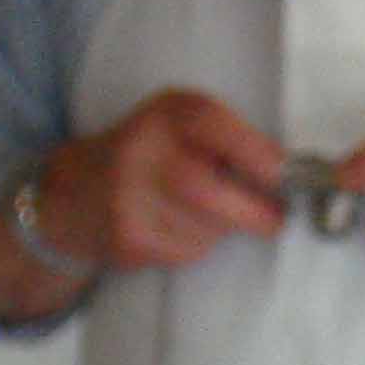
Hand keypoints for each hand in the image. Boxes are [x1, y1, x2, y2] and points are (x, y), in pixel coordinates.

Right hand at [54, 88, 288, 271]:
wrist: (73, 193)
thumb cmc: (149, 154)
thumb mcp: (178, 124)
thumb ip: (226, 137)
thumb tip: (291, 173)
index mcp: (163, 114)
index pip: (209, 123)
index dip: (254, 151)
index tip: (285, 174)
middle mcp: (140, 151)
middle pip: (203, 188)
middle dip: (253, 210)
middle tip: (275, 219)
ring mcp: (128, 198)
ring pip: (203, 226)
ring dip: (223, 228)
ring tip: (207, 215)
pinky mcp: (129, 237)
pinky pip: (185, 250)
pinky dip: (197, 244)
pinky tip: (177, 228)